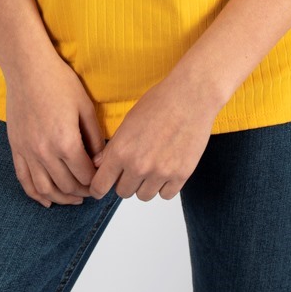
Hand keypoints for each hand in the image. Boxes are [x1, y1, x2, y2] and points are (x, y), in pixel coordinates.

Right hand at [4, 50, 106, 207]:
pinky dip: (35, 194)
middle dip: (82, 192)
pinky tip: (46, 200)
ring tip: (74, 198)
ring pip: (45, 189)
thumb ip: (94, 137)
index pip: (85, 175)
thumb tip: (101, 161)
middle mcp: (45, 152)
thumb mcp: (85, 106)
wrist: (27, 67)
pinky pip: (24, 180)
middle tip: (92, 191)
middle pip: (66, 185)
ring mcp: (27, 151)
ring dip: (61, 198)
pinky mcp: (15, 147)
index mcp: (66, 141)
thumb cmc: (59, 81)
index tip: (103, 181)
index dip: (97, 182)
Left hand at [87, 72, 218, 201]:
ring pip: (144, 196)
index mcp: (121, 151)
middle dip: (125, 181)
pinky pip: (165, 195)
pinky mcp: (181, 175)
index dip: (99, 187)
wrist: (191, 96)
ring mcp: (160, 173)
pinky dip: (164, 185)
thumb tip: (101, 165)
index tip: (101, 187)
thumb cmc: (159, 102)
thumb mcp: (128, 121)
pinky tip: (167, 167)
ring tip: (152, 164)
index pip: (100, 186)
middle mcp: (139, 166)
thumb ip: (114, 147)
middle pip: (123, 192)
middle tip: (134, 165)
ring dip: (145, 184)